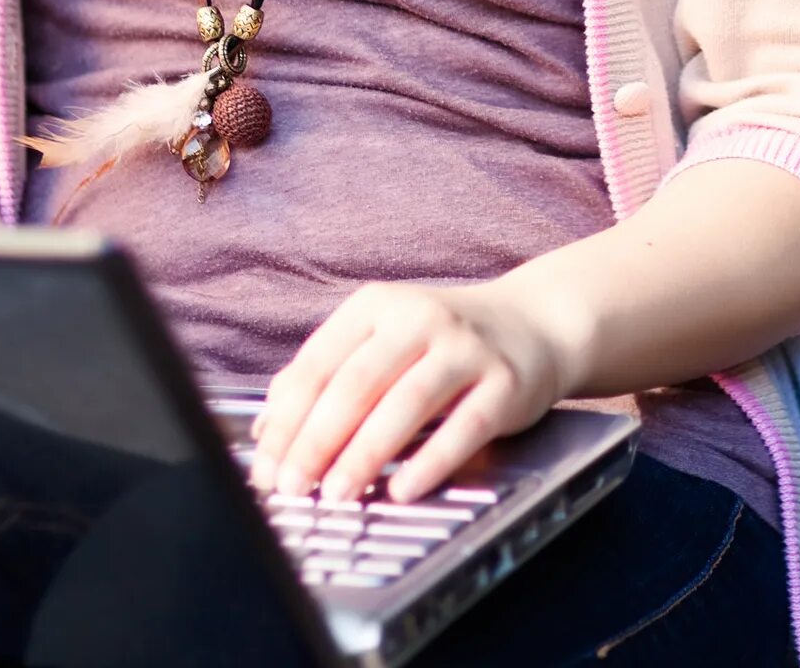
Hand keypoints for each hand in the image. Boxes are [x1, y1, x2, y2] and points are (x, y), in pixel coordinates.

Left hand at [247, 277, 577, 506]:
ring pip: (406, 403)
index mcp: (376, 306)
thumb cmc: (442, 343)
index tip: (266, 467)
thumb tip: (265, 431)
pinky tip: (403, 489)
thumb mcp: (381, 340)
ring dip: (366, 454)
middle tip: (293, 487)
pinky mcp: (505, 382)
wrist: (534, 324)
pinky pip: (464, 426)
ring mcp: (466, 348)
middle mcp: (419, 318)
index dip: (287, 420)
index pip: (318, 364)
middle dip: (317, 441)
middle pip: (356, 383)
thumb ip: (325, 377)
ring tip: (338, 493)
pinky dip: (431, 461)